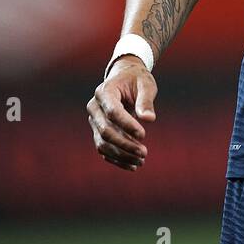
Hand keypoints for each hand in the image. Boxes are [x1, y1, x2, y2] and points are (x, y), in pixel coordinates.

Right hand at [87, 55, 157, 171]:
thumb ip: (146, 100)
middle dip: (125, 144)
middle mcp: (94, 107)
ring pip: (102, 143)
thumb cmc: (137, 80)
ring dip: (121, 155)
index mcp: (104, 92)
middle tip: (144, 152)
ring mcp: (94, 121)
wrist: (125, 78)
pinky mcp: (98, 131)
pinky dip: (117, 159)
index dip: (127, 125)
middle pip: (105, 131)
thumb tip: (149, 119)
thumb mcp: (146, 84)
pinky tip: (133, 165)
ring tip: (141, 161)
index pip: (113, 112)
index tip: (144, 134)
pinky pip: (104, 149)